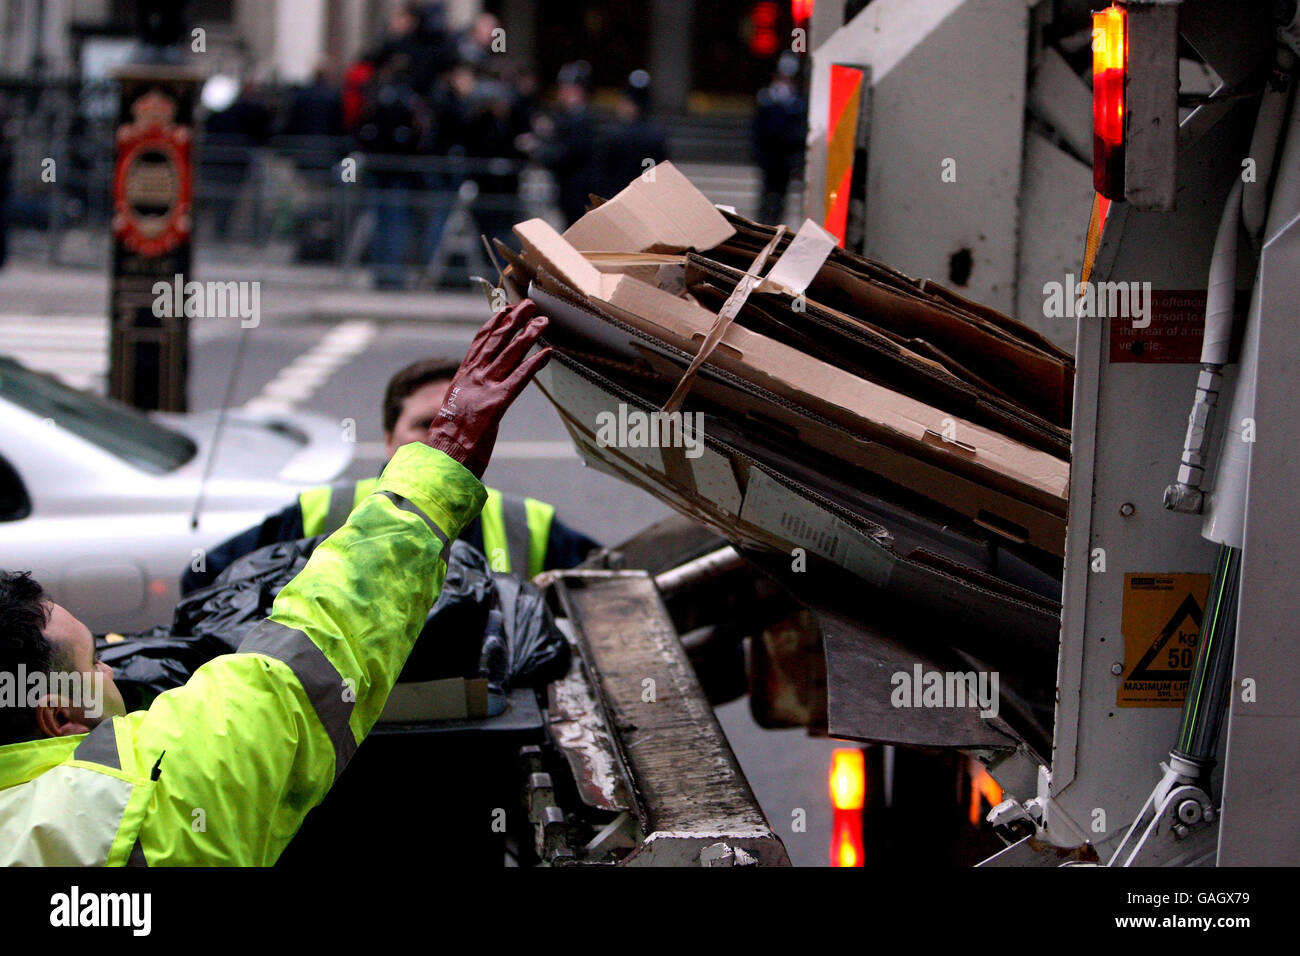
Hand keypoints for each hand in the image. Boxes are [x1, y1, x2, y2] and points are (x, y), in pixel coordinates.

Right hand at [425, 300, 550, 478]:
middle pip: (496, 342)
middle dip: (513, 321)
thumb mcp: (454, 415)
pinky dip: (535, 363)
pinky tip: (548, 352)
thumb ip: (465, 402)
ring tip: (543, 321)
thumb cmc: (448, 443)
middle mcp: (472, 378)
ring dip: (528, 335)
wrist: (442, 458)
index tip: (504, 310)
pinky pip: (520, 378)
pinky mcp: (496, 403)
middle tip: (528, 305)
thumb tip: (468, 402)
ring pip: (509, 354)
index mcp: (461, 379)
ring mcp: (484, 389)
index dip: (493, 325)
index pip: (478, 345)